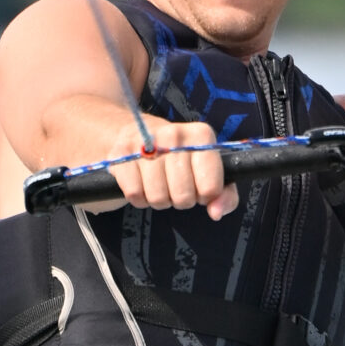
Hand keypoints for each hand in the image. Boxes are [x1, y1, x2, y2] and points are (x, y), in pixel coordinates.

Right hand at [112, 115, 237, 219]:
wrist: (131, 132)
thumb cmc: (177, 158)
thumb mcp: (207, 171)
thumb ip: (224, 195)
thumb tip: (215, 213)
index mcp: (201, 135)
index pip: (210, 188)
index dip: (204, 195)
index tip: (197, 185)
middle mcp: (174, 134)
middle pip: (183, 196)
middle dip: (180, 200)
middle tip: (175, 186)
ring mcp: (145, 142)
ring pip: (158, 197)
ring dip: (158, 200)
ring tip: (158, 184)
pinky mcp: (120, 154)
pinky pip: (134, 194)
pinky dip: (138, 198)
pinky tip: (141, 183)